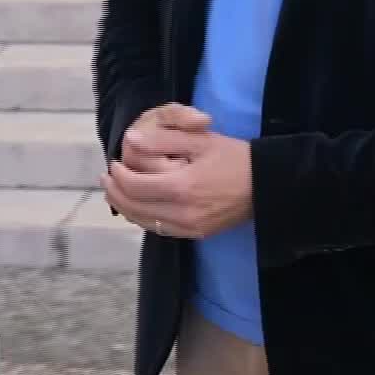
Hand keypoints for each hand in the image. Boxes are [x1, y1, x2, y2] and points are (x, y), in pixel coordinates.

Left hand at [104, 112, 252, 239]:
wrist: (268, 185)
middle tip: (107, 178)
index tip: (113, 163)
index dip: (118, 175)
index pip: (134, 186)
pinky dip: (143, 218)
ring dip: (126, 207)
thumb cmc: (235, 158)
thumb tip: (130, 140)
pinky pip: (160, 229)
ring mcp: (190, 227)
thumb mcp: (200, 140)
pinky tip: (139, 206)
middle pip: (134, 207)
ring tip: (116, 192)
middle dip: (116, 192)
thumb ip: (163, 140)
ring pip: (144, 222)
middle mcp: (182, 212)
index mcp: (181, 186)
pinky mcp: (196, 234)